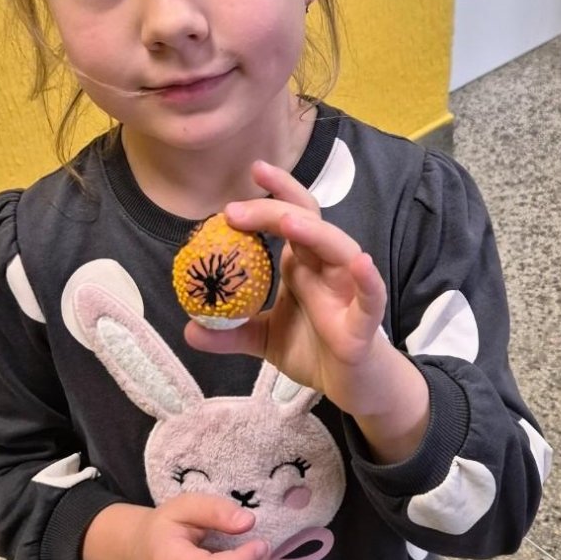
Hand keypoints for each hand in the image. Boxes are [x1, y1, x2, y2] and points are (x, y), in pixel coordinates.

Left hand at [185, 160, 386, 416]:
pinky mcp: (365, 322)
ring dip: (315, 233)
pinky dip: (367, 279)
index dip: (273, 193)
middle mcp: (328, 268)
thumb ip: (230, 332)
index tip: (250, 172)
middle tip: (236, 208)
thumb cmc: (315, 351)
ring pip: (340, 250)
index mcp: (304, 265)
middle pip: (308, 224)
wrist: (352, 387)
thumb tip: (190, 330)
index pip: (291, 216)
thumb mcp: (264, 339)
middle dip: (275, 208)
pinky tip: (360, 264)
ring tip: (287, 222)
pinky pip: (371, 298)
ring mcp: (349, 291)